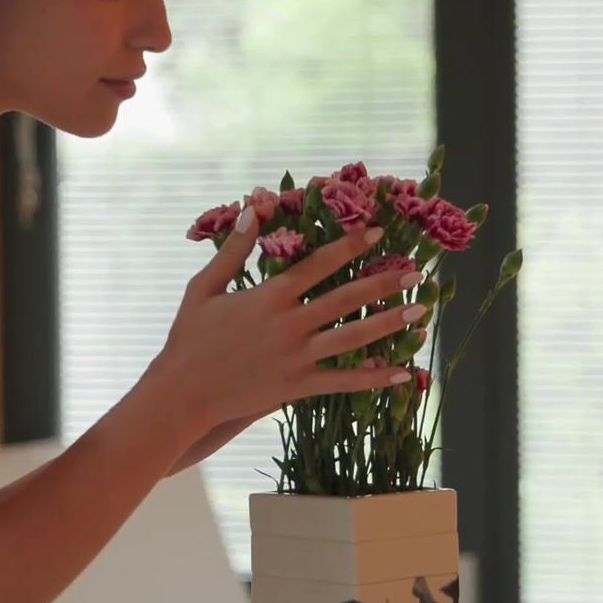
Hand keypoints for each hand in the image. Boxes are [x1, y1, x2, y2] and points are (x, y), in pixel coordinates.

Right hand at [143, 207, 426, 438]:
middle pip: (346, 299)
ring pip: (353, 339)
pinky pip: (343, 382)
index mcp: (269, 297)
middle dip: (384, 284)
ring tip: (420, 313)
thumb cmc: (189, 338)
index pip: (318, 265)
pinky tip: (403, 373)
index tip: (377, 233)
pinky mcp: (296, 388)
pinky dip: (375, 378)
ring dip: (389, 324)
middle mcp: (289, 325)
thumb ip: (233, 249)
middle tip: (417, 273)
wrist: (182, 394)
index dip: (350, 246)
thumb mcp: (204, 287)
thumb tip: (253, 207)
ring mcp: (296, 358)